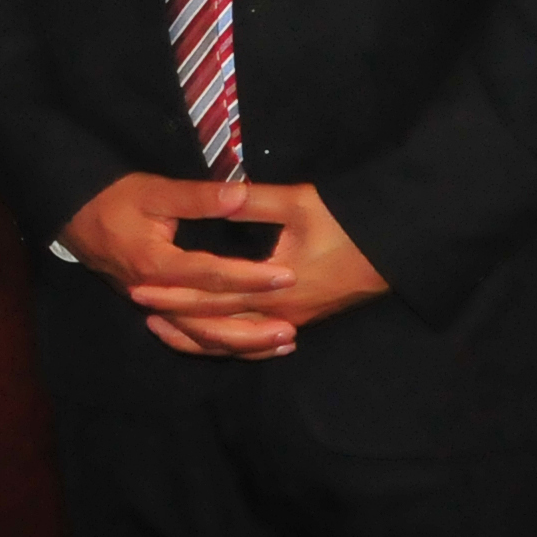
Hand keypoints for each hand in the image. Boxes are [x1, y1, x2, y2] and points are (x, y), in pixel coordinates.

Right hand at [60, 172, 300, 359]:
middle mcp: (156, 297)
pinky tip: (252, 347)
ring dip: (243, 344)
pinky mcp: (158, 311)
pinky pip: (192, 337)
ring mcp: (155, 308)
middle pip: (208, 323)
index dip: (250, 278)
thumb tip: (241, 195)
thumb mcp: (154, 192)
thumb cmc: (114, 200)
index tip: (286, 277)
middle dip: (253, 327)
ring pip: (201, 338)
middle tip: (292, 327)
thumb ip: (198, 197)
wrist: (76, 218)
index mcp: (157, 265)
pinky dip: (223, 345)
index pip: (212, 277)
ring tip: (283, 343)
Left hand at [121, 180, 390, 358]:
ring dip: (200, 336)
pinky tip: (216, 337)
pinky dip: (231, 342)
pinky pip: (257, 339)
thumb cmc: (350, 223)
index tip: (139, 287)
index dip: (173, 294)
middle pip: (218, 324)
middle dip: (177, 317)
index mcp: (273, 288)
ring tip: (165, 328)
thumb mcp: (299, 204)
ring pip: (236, 340)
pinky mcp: (303, 318)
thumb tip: (217, 195)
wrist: (397, 248)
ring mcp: (294, 320)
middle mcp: (280, 314)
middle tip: (139, 307)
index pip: (211, 298)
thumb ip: (252, 201)